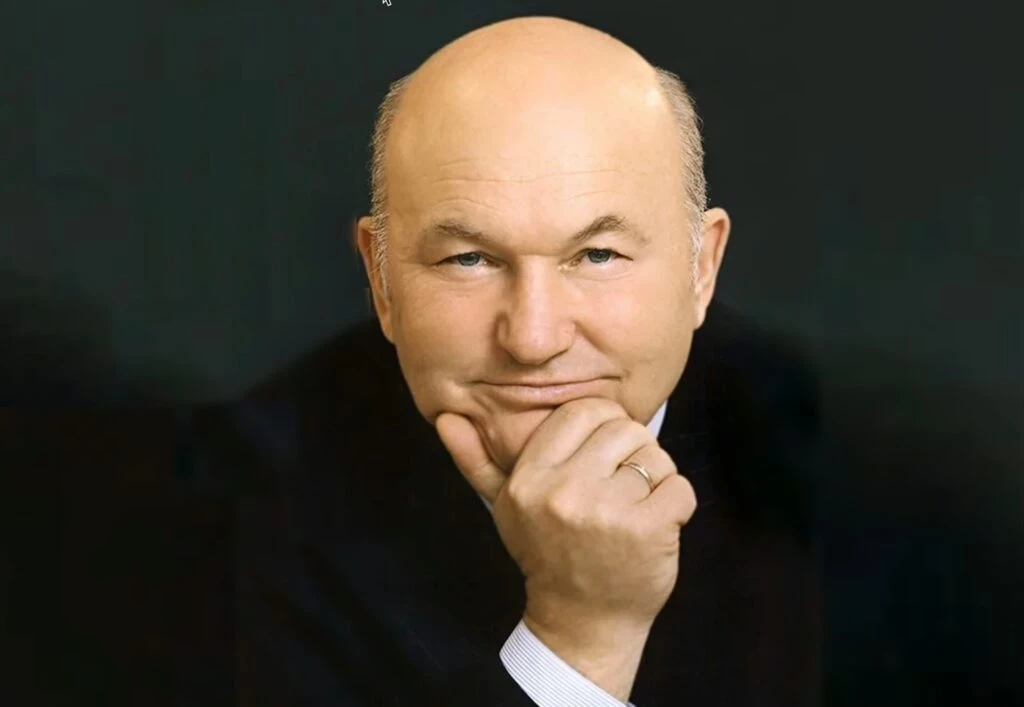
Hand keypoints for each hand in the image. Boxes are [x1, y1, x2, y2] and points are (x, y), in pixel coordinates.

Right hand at [435, 398, 696, 698]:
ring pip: (656, 456)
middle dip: (633, 451)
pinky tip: (657, 526)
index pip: (582, 411)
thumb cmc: (547, 555)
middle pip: (624, 428)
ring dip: (657, 479)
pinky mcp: (647, 530)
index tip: (603, 456)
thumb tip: (446, 417)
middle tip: (622, 484)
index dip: (602, 426)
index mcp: (529, 479)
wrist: (582, 622)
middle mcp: (563, 491)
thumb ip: (476, 460)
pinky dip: (678, 505)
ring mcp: (606, 511)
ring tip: (636, 507)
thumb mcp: (504, 507)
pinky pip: (681, 487)